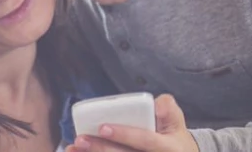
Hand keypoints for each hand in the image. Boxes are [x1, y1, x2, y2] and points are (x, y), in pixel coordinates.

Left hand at [64, 94, 197, 151]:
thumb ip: (168, 110)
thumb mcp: (177, 124)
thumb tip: (158, 105)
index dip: (124, 135)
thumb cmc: (173, 140)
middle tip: (80, 139)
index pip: (145, 141)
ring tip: (74, 147)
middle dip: (101, 148)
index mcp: (167, 147)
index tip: (103, 127)